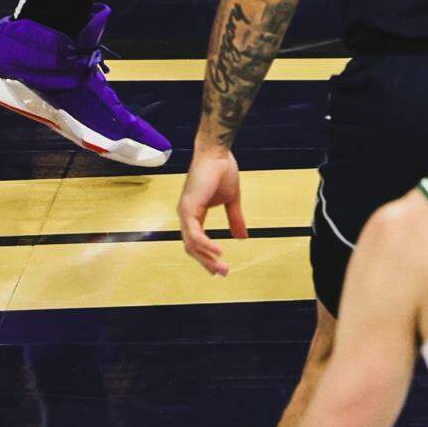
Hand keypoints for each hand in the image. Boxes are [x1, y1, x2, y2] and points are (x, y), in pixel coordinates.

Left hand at [176, 147, 244, 274]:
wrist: (218, 153)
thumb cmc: (222, 171)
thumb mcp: (232, 200)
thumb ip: (235, 219)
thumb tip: (242, 238)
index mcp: (194, 213)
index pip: (196, 241)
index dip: (206, 256)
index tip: (218, 268)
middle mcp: (186, 215)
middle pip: (192, 247)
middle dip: (207, 262)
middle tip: (222, 273)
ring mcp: (185, 213)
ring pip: (192, 245)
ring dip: (207, 258)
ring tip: (222, 267)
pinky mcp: (188, 209)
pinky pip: (195, 235)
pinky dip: (206, 245)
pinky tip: (218, 252)